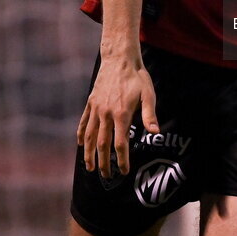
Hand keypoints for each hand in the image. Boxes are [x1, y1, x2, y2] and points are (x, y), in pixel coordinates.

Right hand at [77, 52, 158, 177]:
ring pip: (90, 136)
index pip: (120, 144)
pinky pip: (84, 122)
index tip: (123, 171)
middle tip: (106, 176)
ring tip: (89, 167)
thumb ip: (149, 115)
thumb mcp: (148, 94)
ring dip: (89, 153)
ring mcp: (96, 108)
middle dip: (103, 162)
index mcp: (121, 114)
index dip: (121, 159)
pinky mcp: (91, 102)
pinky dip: (81, 134)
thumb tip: (155, 133)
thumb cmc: (137, 77)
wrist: (119, 59)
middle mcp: (106, 114)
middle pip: (102, 144)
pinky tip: (81, 144)